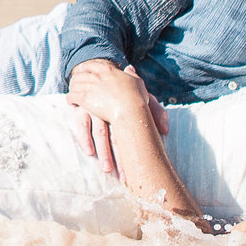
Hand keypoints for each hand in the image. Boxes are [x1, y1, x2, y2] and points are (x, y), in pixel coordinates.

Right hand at [66, 61, 157, 181]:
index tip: (140, 168)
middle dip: (121, 157)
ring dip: (103, 152)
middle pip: (117, 136)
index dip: (137, 150)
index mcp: (127, 107)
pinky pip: (81, 125)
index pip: (134, 131)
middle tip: (125, 176)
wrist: (95, 69)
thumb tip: (166, 129)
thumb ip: (155, 111)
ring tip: (107, 170)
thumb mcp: (139, 95)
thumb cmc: (121, 88)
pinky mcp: (80, 108)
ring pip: (99, 132)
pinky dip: (85, 139)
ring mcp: (94, 108)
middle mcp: (111, 108)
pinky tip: (89, 152)